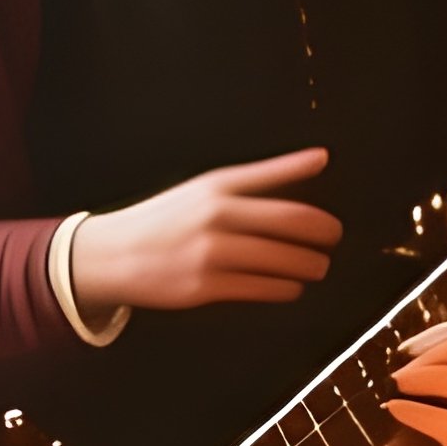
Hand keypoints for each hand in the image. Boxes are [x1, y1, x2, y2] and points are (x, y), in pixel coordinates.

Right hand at [72, 146, 341, 311]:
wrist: (111, 255)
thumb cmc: (170, 217)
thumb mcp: (213, 186)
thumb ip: (270, 175)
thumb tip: (322, 157)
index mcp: (219, 188)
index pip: (281, 190)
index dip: (316, 208)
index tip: (334, 223)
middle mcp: (216, 217)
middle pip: (290, 225)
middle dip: (323, 236)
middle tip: (334, 241)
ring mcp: (209, 254)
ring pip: (280, 261)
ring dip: (310, 265)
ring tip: (318, 266)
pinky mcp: (202, 287)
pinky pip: (260, 288)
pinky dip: (285, 288)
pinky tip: (292, 286)